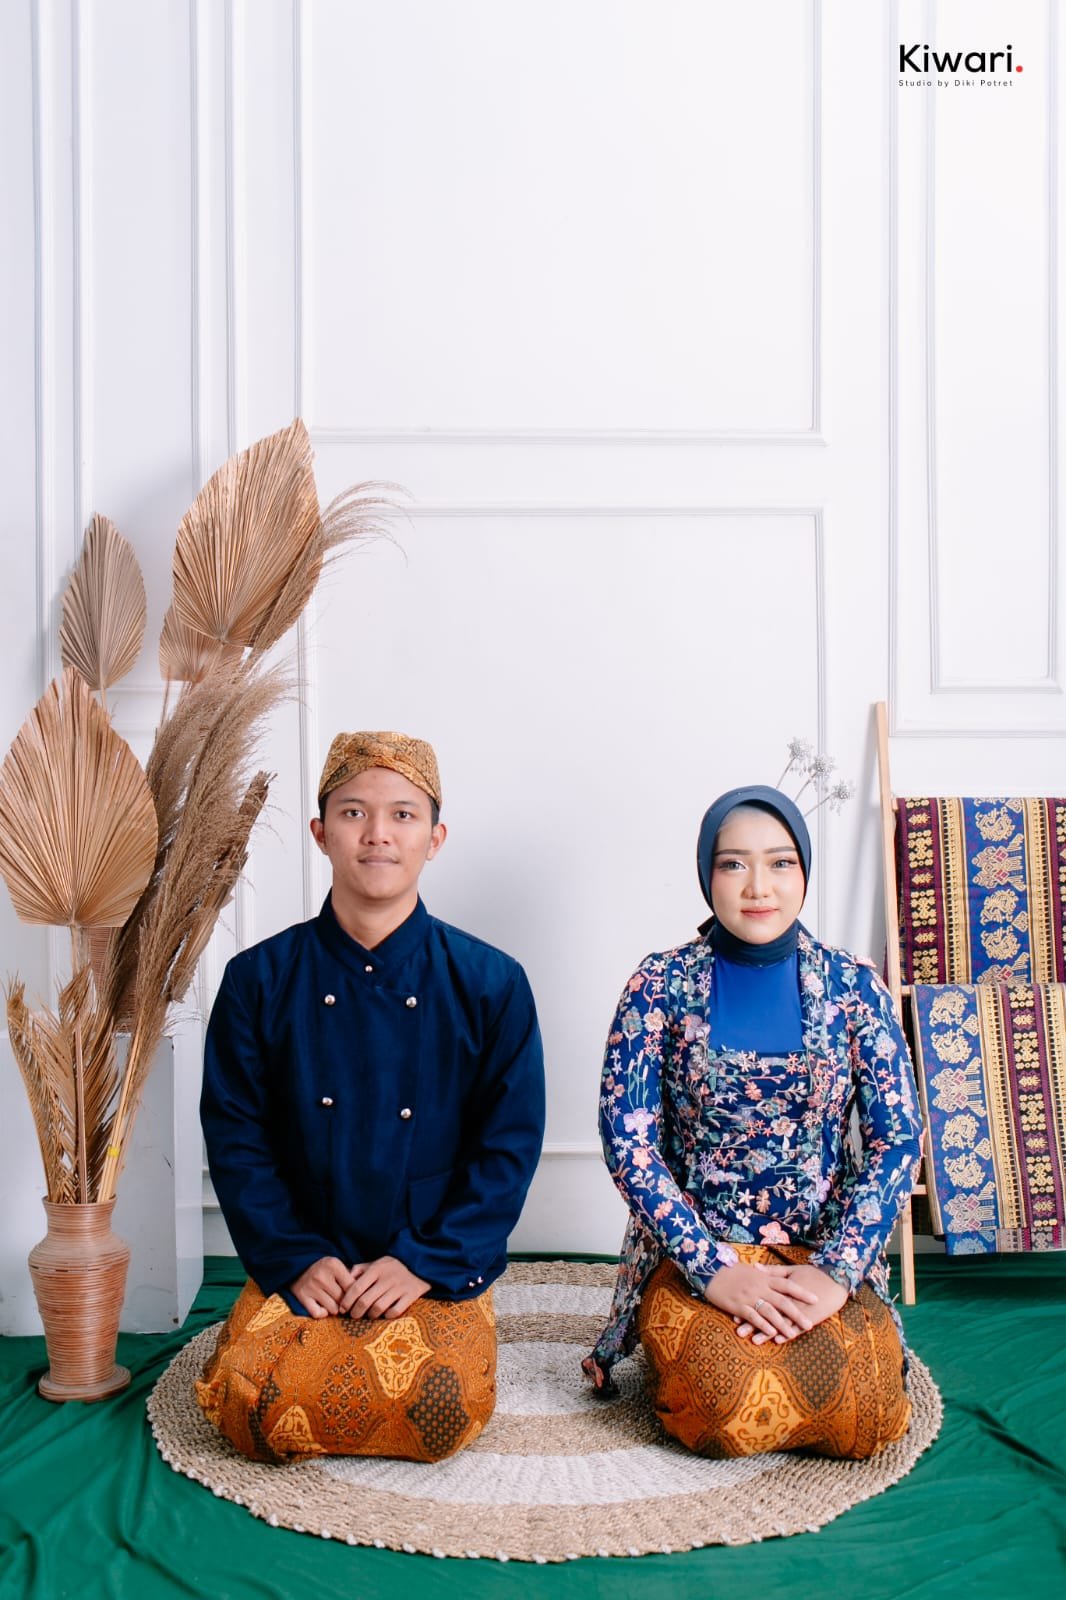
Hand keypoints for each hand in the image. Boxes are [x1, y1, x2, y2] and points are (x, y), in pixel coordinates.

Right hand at [289, 1255, 355, 1317]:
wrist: (298, 1265)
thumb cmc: (323, 1268)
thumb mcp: (337, 1266)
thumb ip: (351, 1277)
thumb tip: (366, 1294)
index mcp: (333, 1265)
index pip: (352, 1287)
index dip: (356, 1296)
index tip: (357, 1298)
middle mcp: (322, 1276)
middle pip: (343, 1300)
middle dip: (346, 1304)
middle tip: (345, 1303)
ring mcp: (311, 1287)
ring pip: (333, 1309)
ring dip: (335, 1309)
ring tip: (334, 1303)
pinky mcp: (302, 1297)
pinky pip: (318, 1314)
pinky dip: (322, 1313)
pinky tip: (323, 1307)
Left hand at [339, 1255, 429, 1319]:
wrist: (420, 1264)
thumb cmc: (393, 1267)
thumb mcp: (377, 1263)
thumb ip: (360, 1269)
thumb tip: (345, 1279)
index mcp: (377, 1269)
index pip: (356, 1287)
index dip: (347, 1301)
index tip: (343, 1309)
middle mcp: (387, 1278)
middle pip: (365, 1301)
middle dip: (356, 1312)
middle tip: (353, 1316)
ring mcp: (400, 1287)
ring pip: (378, 1308)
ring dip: (370, 1315)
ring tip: (369, 1315)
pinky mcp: (411, 1295)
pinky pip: (395, 1311)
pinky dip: (387, 1316)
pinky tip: (385, 1315)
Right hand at [704, 1262, 818, 1343]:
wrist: (709, 1270)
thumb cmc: (731, 1270)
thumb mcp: (751, 1270)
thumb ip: (766, 1275)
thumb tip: (780, 1277)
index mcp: (764, 1277)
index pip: (787, 1284)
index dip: (802, 1292)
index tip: (816, 1299)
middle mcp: (759, 1286)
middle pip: (782, 1300)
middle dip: (797, 1313)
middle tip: (810, 1324)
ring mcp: (748, 1296)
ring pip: (769, 1311)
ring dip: (782, 1324)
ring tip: (793, 1334)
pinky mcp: (737, 1305)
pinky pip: (752, 1316)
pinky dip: (762, 1324)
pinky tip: (771, 1333)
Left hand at [732, 1264, 848, 1343]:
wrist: (837, 1279)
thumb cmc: (813, 1273)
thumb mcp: (792, 1270)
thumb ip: (773, 1271)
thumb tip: (755, 1268)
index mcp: (783, 1288)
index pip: (763, 1299)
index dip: (749, 1307)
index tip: (735, 1312)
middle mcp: (790, 1301)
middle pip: (768, 1313)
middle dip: (753, 1323)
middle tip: (739, 1332)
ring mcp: (801, 1311)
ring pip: (781, 1324)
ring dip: (768, 1333)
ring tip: (754, 1341)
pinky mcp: (812, 1318)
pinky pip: (798, 1328)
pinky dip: (788, 1335)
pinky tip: (777, 1341)